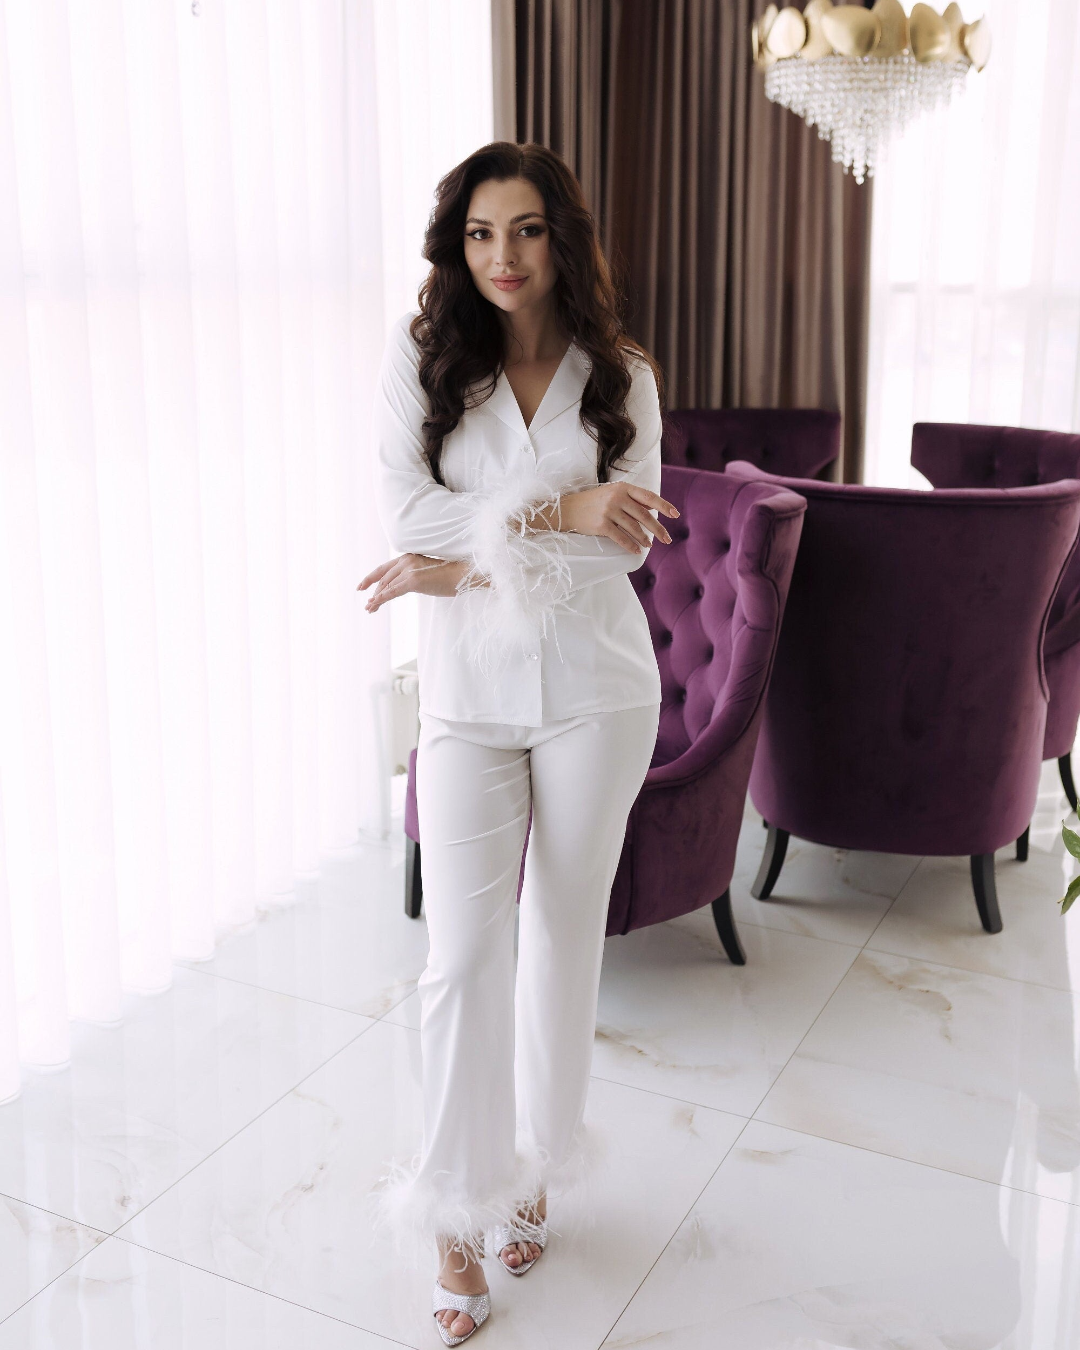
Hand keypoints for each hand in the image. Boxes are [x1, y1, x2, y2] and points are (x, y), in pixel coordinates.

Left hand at [358, 554, 482, 612]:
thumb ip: (413, 577)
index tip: (361, 586)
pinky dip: (381, 599)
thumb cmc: (450, 577)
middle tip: (368, 605)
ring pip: (386, 586)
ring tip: (369, 609)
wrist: (463, 576)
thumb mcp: (426, 574)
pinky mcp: (413, 580)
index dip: (370, 578)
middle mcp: (406, 561)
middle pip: (383, 579)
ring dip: (376, 599)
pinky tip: (374, 604)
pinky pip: (392, 592)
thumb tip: (403, 587)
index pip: (384, 568)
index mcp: (408, 557)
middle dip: (374, 592)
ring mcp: (409, 570)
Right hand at [540, 483, 679, 553]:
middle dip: (658, 529)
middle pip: (644, 515)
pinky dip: (631, 545)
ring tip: (650, 545)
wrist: (566, 509)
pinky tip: (637, 550)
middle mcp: (617, 497)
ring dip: (645, 538)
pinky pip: (621, 538)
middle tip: (667, 539)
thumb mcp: (612, 493)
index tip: (675, 514)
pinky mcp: (601, 525)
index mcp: (622, 487)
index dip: (663, 506)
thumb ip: (631, 498)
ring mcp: (609, 511)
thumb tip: (652, 508)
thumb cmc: (592, 502)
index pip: (648, 496)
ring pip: (634, 528)